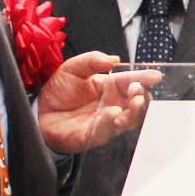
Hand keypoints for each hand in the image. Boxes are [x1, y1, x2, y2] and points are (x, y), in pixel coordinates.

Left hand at [35, 53, 161, 154]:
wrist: (39, 112)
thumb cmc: (59, 91)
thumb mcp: (73, 67)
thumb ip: (92, 60)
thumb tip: (114, 59)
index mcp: (111, 86)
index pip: (131, 81)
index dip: (144, 78)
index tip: (156, 75)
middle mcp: (113, 104)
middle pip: (137, 103)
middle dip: (143, 97)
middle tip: (139, 91)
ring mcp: (106, 122)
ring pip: (129, 120)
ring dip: (134, 113)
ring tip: (134, 103)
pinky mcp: (94, 136)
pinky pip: (107, 131)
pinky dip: (111, 123)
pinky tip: (113, 114)